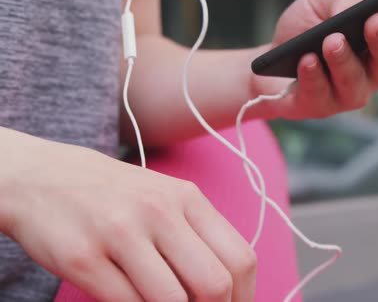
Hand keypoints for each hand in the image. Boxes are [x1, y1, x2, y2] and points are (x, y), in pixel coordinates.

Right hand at [1, 131, 255, 301]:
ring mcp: (120, 233)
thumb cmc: (113, 196)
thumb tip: (228, 289)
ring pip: (172, 301)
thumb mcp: (164, 199)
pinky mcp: (83, 258)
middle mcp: (158, 211)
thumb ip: (197, 237)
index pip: (239, 259)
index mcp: (186, 198)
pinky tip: (131, 300)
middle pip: (214, 285)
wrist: (43, 177)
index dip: (244, 298)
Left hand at [252, 0, 377, 119]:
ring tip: (331, 41)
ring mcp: (350, 93)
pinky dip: (315, 76)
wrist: (266, 66)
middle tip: (375, 21)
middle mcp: (374, 70)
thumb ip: (340, 1)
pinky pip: (323, 94)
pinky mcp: (321, 107)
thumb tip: (358, 12)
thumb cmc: (302, 31)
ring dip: (346, 61)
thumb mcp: (319, 4)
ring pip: (359, 83)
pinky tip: (308, 61)